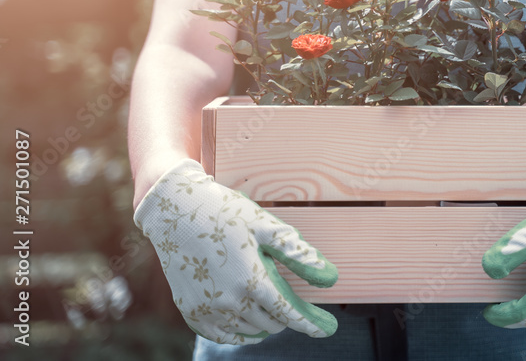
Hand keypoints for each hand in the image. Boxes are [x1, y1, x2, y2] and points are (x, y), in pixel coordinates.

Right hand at [133, 159, 338, 343]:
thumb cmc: (225, 213)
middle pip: (271, 324)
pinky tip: (245, 317)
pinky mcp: (190, 311)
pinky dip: (239, 331)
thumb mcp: (266, 227)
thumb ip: (298, 254)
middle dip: (286, 316)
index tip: (327, 329)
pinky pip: (222, 335)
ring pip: (250, 331)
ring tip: (267, 303)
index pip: (287, 313)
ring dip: (264, 322)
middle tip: (289, 300)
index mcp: (250, 280)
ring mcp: (207, 309)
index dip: (310, 323)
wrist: (174, 211)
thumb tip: (331, 278)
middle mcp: (228, 301)